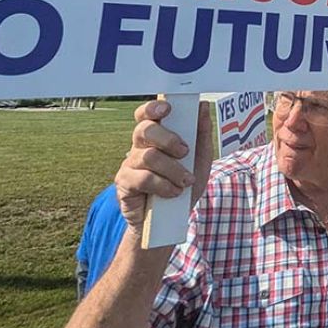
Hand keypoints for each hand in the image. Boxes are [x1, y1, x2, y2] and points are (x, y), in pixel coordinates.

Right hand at [116, 99, 213, 234]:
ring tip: (185, 181)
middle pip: (144, 130)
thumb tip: (202, 106)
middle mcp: (138, 147)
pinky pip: (142, 178)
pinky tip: (173, 192)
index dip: (153, 108)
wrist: (170, 220)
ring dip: (173, 169)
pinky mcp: (124, 183)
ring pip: (148, 156)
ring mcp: (129, 164)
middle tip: (184, 151)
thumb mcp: (200, 160)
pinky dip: (163, 185)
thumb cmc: (183, 185)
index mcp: (155, 137)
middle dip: (168, 139)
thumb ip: (202, 134)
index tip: (168, 108)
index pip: (146, 115)